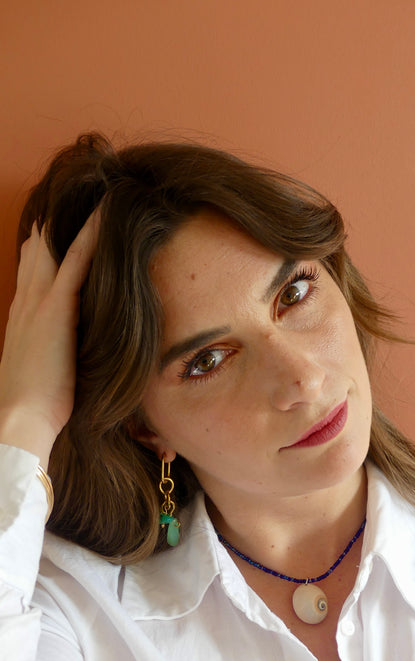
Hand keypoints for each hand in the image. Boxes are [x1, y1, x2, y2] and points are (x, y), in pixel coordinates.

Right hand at [0, 214, 97, 467]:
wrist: (19, 416)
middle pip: (39, 252)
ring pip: (57, 249)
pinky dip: (91, 236)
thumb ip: (52, 351)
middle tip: (73, 199)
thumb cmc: (35, 405)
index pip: (32, 273)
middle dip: (53, 228)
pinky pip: (77, 261)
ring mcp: (39, 302)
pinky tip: (105, 216)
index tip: (50, 230)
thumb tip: (69, 349)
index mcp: (23, 317)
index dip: (40, 249)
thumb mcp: (42, 369)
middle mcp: (26, 302)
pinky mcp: (56, 307)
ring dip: (76, 222)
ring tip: (97, 199)